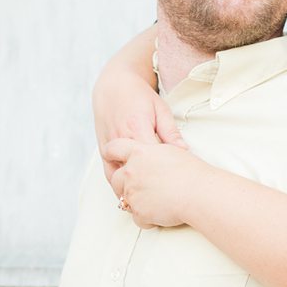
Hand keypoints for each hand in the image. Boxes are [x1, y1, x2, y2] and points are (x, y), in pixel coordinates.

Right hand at [92, 27, 185, 184]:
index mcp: (137, 129)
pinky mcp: (102, 150)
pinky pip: (109, 173)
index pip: (153, 161)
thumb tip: (184, 152)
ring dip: (131, 190)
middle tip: (164, 199)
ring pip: (118, 178)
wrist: (113, 84)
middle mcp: (120, 140)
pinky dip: (119, 184)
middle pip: (135, 173)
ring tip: (146, 201)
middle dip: (148, 188)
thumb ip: (171, 132)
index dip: (165, 176)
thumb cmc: (138, 95)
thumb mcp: (160, 109)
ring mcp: (109, 146)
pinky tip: (131, 192)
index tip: (178, 185)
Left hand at [104, 137, 210, 228]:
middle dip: (124, 184)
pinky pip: (136, 217)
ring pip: (124, 200)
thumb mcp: (170, 151)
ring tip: (157, 200)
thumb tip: (151, 152)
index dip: (111, 153)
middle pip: (115, 178)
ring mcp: (132, 193)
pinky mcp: (138, 211)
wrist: (199, 193)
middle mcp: (131, 172)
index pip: (113, 148)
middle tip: (141, 187)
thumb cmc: (191, 172)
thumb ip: (153, 151)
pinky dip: (147, 218)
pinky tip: (161, 212)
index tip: (113, 158)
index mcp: (139, 153)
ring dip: (137, 202)